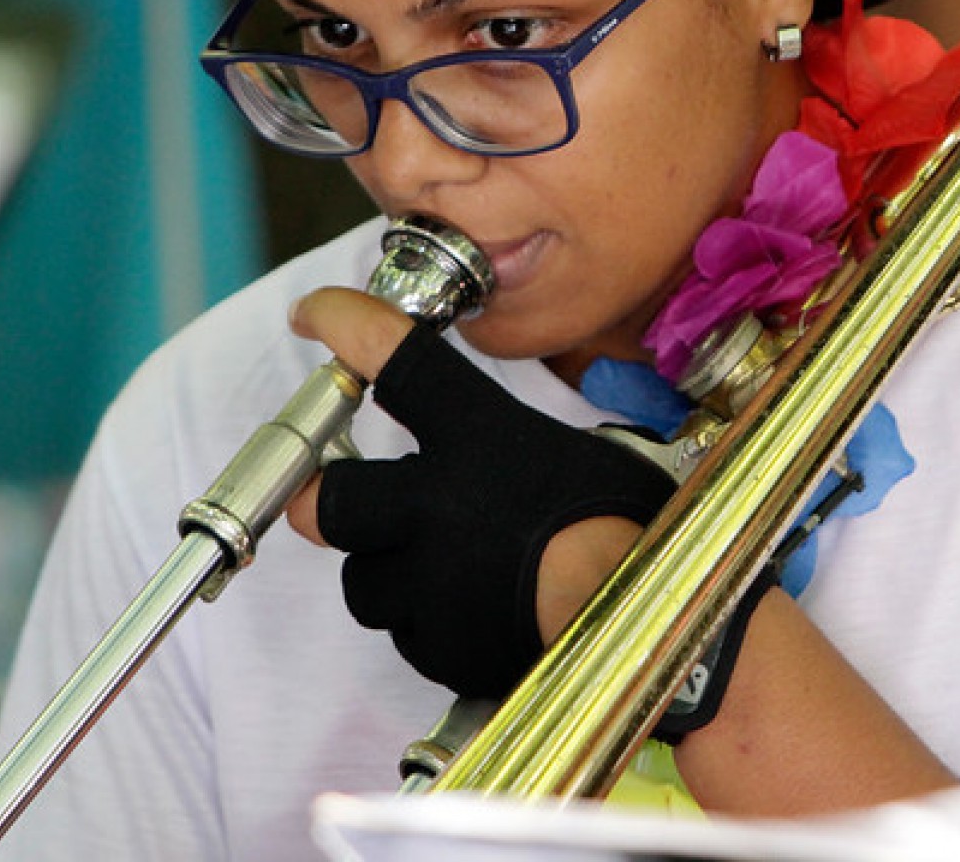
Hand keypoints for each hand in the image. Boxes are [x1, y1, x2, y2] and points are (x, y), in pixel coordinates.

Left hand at [287, 289, 676, 698]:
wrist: (641, 623)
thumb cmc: (628, 529)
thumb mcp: (583, 453)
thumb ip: (514, 446)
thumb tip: (503, 451)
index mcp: (479, 440)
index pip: (398, 361)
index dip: (348, 327)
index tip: (318, 314)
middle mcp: (436, 505)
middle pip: (326, 497)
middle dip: (329, 499)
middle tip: (352, 496)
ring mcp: (426, 582)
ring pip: (366, 579)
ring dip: (395, 573)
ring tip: (453, 572)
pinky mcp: (433, 645)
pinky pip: (409, 632)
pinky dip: (433, 624)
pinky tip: (480, 613)